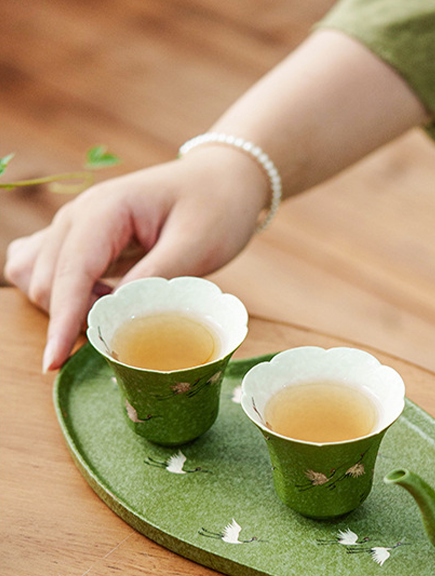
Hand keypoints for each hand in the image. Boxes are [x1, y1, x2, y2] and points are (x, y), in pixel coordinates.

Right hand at [4, 148, 266, 370]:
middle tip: (129, 328)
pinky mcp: (79, 240)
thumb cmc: (215, 208)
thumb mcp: (195, 245)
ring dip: (66, 307)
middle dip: (72, 319)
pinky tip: (99, 298)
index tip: (55, 362)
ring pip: (39, 279)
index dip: (62, 320)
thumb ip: (154, 279)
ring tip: (118, 307)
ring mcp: (74, 226)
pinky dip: (61, 295)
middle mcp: (78, 216)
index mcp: (105, 210)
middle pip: (47, 282)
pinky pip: (44, 270)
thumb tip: (116, 317)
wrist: (221, 180)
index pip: (71, 273)